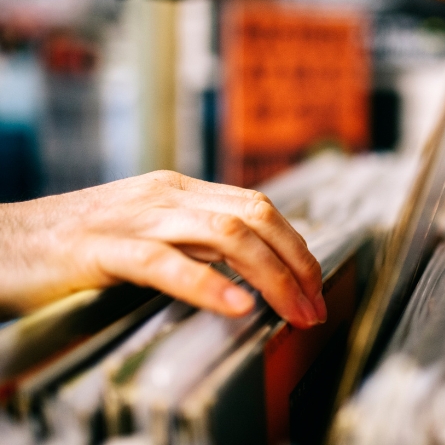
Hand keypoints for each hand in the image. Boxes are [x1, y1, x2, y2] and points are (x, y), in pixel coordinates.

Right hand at [0, 171, 325, 327]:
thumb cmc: (72, 246)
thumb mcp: (145, 233)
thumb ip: (192, 242)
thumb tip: (245, 273)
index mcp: (179, 190)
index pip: (258, 207)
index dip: (296, 245)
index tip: (314, 284)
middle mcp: (166, 195)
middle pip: (255, 217)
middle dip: (296, 262)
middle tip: (315, 306)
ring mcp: (135, 217)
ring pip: (225, 235)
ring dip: (270, 276)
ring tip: (293, 312)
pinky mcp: (100, 248)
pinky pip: (164, 263)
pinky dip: (207, 285)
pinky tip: (236, 307)